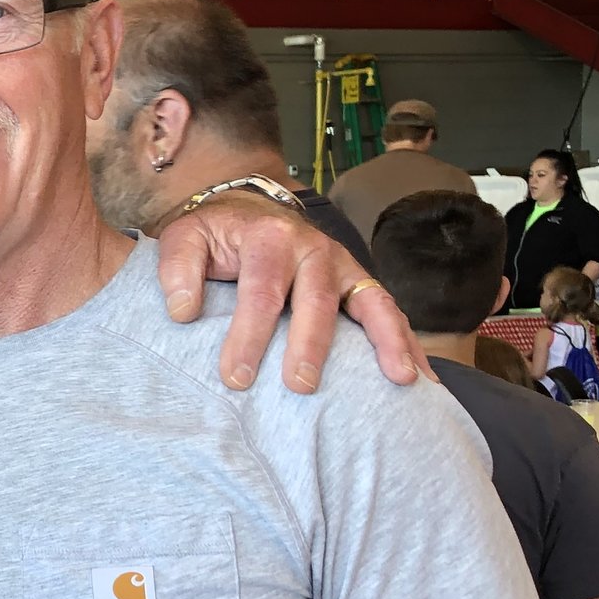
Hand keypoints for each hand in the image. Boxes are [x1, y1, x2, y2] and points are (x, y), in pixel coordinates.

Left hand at [154, 197, 425, 391]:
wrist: (247, 211)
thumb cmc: (214, 237)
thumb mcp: (185, 240)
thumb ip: (177, 271)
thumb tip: (182, 312)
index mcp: (269, 238)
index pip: (260, 290)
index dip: (249, 334)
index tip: (235, 377)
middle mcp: (314, 249)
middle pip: (316, 301)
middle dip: (310, 345)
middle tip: (300, 387)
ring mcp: (343, 267)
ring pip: (371, 303)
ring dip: (386, 341)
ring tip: (399, 380)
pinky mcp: (359, 284)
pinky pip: (388, 313)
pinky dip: (407, 344)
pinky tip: (422, 379)